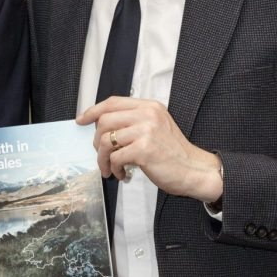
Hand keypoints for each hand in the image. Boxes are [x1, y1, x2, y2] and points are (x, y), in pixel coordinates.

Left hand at [76, 96, 222, 204]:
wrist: (195, 169)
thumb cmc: (173, 152)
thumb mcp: (156, 126)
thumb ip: (134, 121)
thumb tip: (102, 125)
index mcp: (148, 106)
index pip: (113, 102)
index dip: (93, 110)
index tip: (82, 120)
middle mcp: (147, 115)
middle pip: (104, 121)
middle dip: (96, 141)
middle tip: (101, 155)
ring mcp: (145, 131)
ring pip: (105, 141)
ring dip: (102, 159)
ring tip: (109, 168)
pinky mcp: (144, 150)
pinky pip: (114, 157)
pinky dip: (114, 168)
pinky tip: (122, 174)